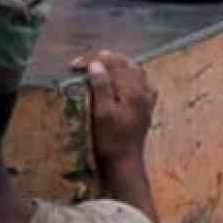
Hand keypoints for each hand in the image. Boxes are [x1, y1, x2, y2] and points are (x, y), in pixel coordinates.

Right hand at [73, 50, 154, 170]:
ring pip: (134, 72)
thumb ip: (101, 86)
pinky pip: (139, 84)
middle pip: (127, 65)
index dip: (95, 60)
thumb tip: (96, 63)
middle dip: (106, 60)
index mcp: (135, 91)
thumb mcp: (101, 113)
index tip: (74, 64)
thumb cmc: (110, 140)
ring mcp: (147, 100)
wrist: (124, 163)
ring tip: (98, 64)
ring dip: (117, 66)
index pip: (116, 64)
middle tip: (84, 61)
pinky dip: (127, 76)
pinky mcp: (145, 108)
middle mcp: (145, 92)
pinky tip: (120, 79)